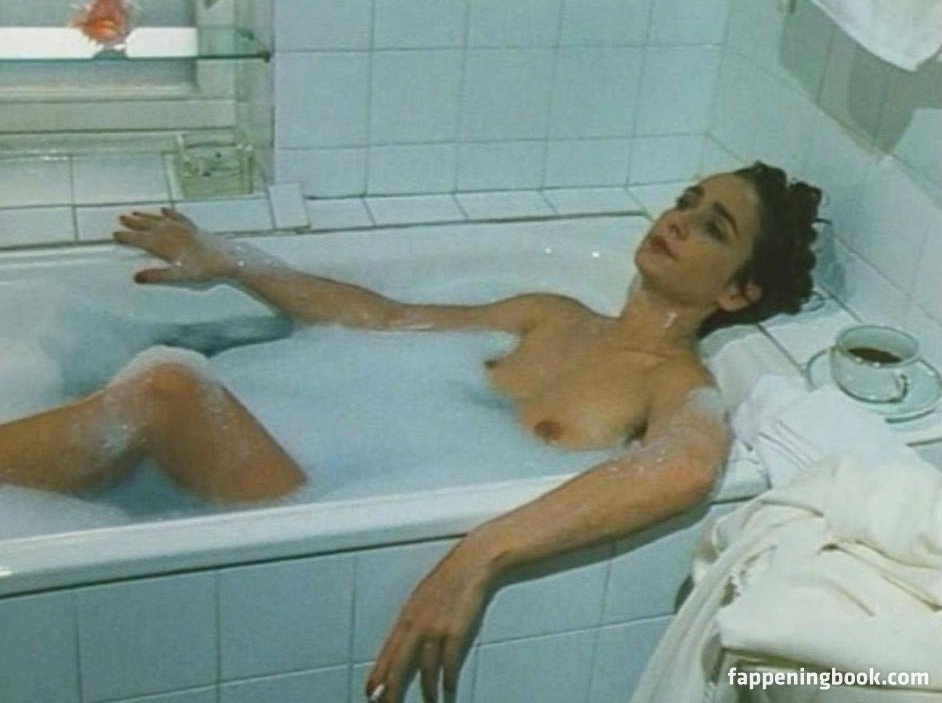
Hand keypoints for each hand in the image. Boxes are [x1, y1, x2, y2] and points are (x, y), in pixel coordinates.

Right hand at [114, 209, 237, 283]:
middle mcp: (173, 233)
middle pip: (149, 226)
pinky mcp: (194, 228)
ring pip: (161, 219)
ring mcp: (184, 229)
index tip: (115, 234)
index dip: (127, 237)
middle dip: (134, 223)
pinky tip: (165, 209)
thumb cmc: (205, 269)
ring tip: (135, 212)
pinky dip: (169, 213)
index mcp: (166, 245)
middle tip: (121, 218)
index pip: (141, 239)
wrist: (229, 259)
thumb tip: (137, 277)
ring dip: (147, 216)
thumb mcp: (179, 276)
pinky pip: (178, 217)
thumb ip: (157, 276)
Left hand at [366, 540, 493, 702]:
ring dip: (427, 694)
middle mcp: (417, 627)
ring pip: (425, 673)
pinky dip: (448, 685)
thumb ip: (415, 623)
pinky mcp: (456, 634)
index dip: (378, 676)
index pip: (387, 654)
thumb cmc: (451, 580)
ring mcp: (436, 631)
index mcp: (407, 618)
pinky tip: (448, 695)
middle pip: (399, 668)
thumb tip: (408, 643)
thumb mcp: (424, 600)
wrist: (473, 564)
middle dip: (392, 693)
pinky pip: (449, 668)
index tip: (370, 694)